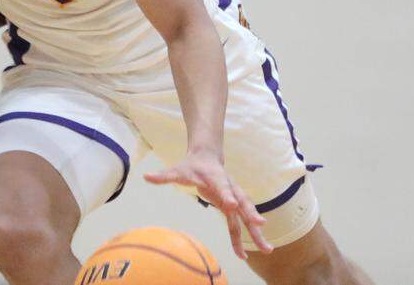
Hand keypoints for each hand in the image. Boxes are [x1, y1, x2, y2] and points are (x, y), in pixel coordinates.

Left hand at [145, 148, 271, 259]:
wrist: (207, 157)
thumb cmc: (191, 165)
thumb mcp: (177, 169)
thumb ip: (164, 176)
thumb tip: (145, 177)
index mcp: (216, 178)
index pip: (223, 186)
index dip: (227, 194)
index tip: (232, 204)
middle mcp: (229, 188)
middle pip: (242, 202)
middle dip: (251, 214)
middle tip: (260, 225)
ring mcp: (234, 198)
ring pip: (246, 216)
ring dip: (255, 232)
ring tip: (267, 249)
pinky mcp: (233, 207)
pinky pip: (239, 224)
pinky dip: (243, 238)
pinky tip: (245, 255)